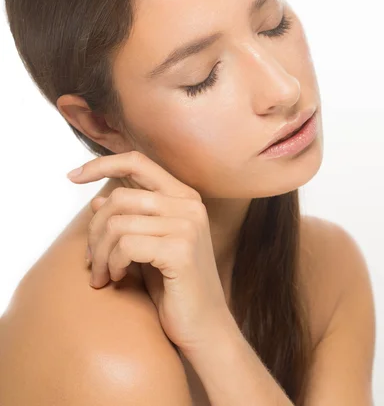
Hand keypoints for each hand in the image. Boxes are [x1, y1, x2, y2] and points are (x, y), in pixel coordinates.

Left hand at [67, 150, 229, 353]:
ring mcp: (187, 225)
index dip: (101, 164)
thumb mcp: (146, 246)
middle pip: (119, 197)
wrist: (204, 327)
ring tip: (103, 275)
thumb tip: (97, 200)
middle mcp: (189, 204)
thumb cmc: (173, 286)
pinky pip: (126, 245)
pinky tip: (119, 279)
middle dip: (95, 230)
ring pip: (118, 222)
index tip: (73, 175)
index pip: (137, 162)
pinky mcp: (181, 250)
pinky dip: (114, 263)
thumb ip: (129, 219)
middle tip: (92, 261)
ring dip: (101, 254)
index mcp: (183, 196)